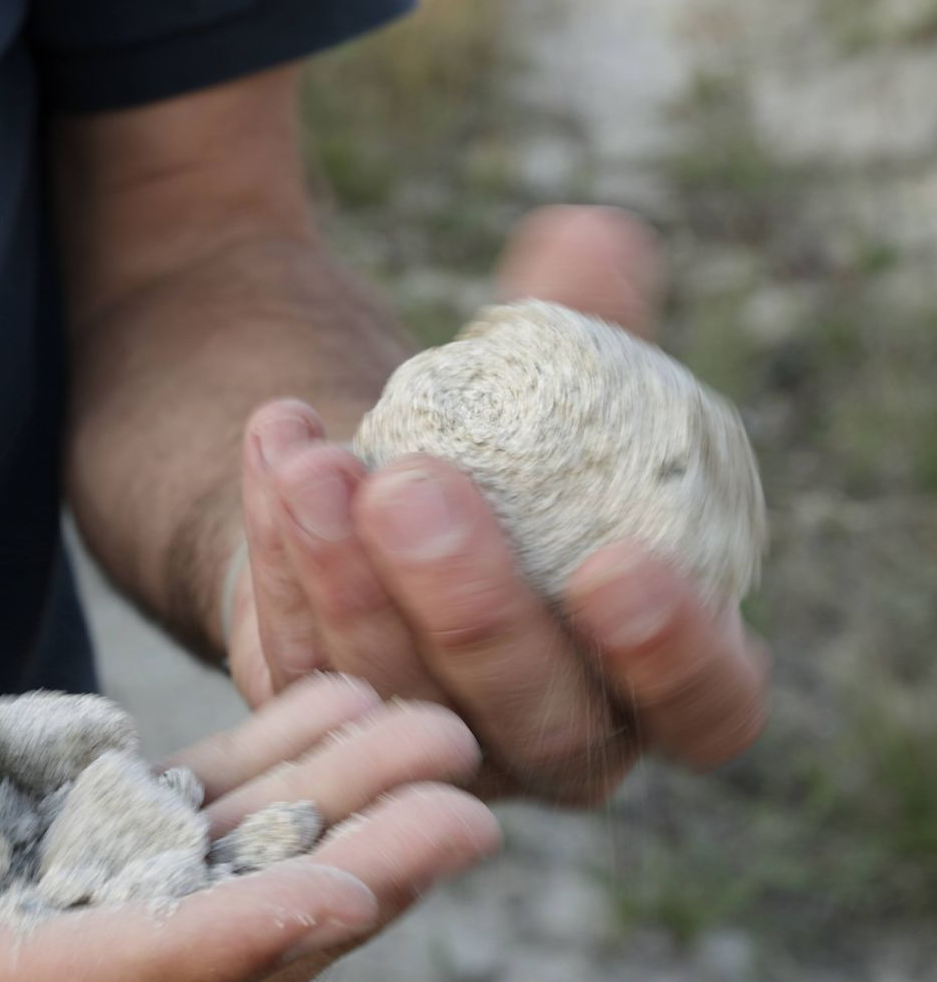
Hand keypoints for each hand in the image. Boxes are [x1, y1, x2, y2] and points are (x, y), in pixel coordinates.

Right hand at [0, 634, 496, 981]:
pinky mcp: (21, 845)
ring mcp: (2, 909)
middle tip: (465, 804)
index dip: (218, 943)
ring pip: (194, 893)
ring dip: (322, 825)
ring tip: (438, 745)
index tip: (348, 884)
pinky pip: (158, 829)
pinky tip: (332, 714)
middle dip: (330, 886)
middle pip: (182, 956)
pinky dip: (251, 779)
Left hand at [224, 206, 768, 803]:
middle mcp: (556, 739)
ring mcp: (435, 745)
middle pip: (534, 719)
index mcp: (659, 676)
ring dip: (346, 579)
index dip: (672, 655)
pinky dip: (282, 558)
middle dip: (470, 608)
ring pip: (394, 694)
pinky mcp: (330, 722)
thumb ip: (587, 320)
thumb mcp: (560, 382)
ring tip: (315, 463)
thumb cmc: (515, 447)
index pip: (706, 707)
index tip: (619, 563)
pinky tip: (276, 453)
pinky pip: (300, 662)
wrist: (386, 488)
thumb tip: (589, 236)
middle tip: (412, 491)